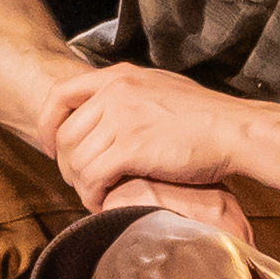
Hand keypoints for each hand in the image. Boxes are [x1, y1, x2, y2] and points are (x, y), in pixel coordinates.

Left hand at [36, 59, 257, 205]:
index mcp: (118, 75)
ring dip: (81, 184)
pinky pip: (92, 176)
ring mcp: (121, 118)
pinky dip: (92, 195)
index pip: (60, 94)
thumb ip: (129, 94)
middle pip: (64, 133)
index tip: (51, 146)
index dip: (48, 123)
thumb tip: (110, 110)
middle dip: (65, 164)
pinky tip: (104, 203)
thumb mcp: (160, 87)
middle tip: (81, 183)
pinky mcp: (130, 147)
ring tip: (96, 196)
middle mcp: (114, 91)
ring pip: (75, 158)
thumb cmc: (204, 116)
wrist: (232, 130)